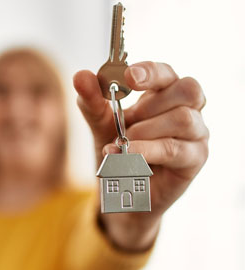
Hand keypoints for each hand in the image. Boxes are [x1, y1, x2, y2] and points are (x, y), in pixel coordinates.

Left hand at [73, 62, 208, 250]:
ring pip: (182, 119)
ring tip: (124, 143)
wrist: (122, 190)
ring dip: (146, 131)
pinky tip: (127, 155)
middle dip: (151, 104)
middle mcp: (187, 110)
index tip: (129, 78)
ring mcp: (196, 134)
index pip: (167, 73)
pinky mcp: (195, 158)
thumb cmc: (118, 152)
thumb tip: (80, 76)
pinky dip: (146, 151)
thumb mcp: (102, 127)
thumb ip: (93, 103)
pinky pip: (175, 149)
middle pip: (188, 90)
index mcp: (165, 95)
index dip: (151, 72)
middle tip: (127, 121)